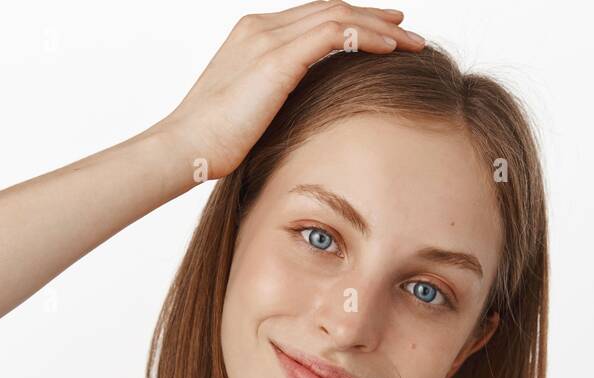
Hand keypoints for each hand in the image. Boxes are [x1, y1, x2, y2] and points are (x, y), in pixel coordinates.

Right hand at [154, 1, 424, 180]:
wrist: (183, 148)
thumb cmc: (209, 145)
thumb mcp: (246, 113)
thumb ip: (273, 100)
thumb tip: (300, 117)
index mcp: (250, 37)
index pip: (310, 17)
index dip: (348, 21)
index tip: (379, 32)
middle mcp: (260, 28)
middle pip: (328, 8)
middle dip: (370, 16)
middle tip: (404, 28)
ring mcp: (267, 39)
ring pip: (337, 15)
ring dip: (378, 26)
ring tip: (410, 40)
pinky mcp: (277, 58)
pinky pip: (335, 33)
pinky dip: (366, 37)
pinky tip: (390, 50)